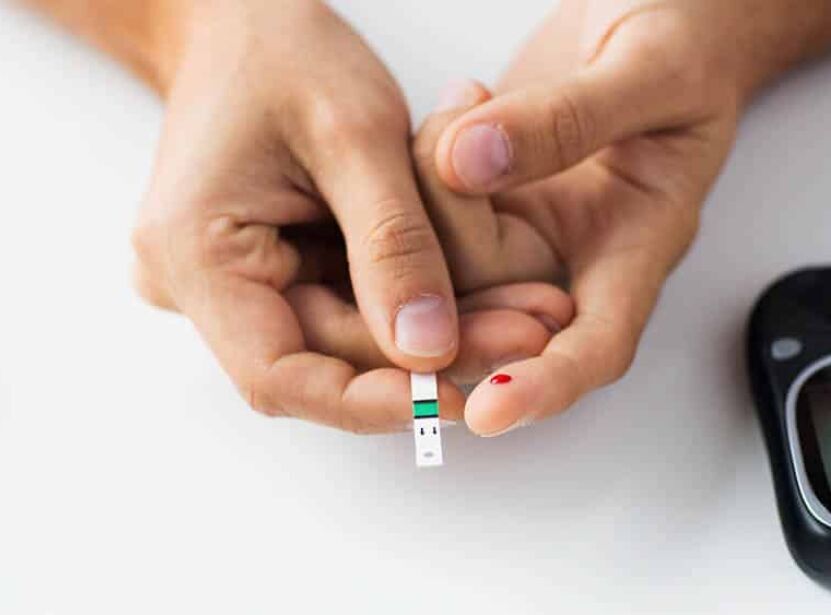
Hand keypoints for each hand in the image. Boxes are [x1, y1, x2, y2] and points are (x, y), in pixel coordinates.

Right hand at [131, 1, 571, 431]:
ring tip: (526, 313)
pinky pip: (349, 308)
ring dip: (436, 334)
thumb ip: (393, 244)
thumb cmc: (281, 52)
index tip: (457, 396)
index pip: (279, 375)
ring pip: (347, 340)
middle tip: (528, 333)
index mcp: (194, 253)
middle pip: (325, 360)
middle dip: (430, 357)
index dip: (369, 400)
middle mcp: (203, 285)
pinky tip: (485, 294)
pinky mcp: (275, 270)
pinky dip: (415, 305)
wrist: (241, 21)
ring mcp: (239, 282)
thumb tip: (429, 350)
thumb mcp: (355, 133)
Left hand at [421, 1, 762, 434]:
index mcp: (638, 242)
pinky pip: (427, 205)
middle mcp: (573, 249)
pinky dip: (422, 160)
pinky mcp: (488, 192)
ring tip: (467, 101)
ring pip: (446, 255)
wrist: (668, 8)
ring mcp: (524, 222)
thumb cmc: (692, 36)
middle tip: (454, 143)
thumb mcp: (648, 71)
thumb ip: (569, 119)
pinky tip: (454, 104)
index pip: (596, 344)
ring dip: (431, 187)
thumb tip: (472, 160)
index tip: (486, 411)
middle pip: (492, 304)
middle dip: (453, 248)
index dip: (546, 388)